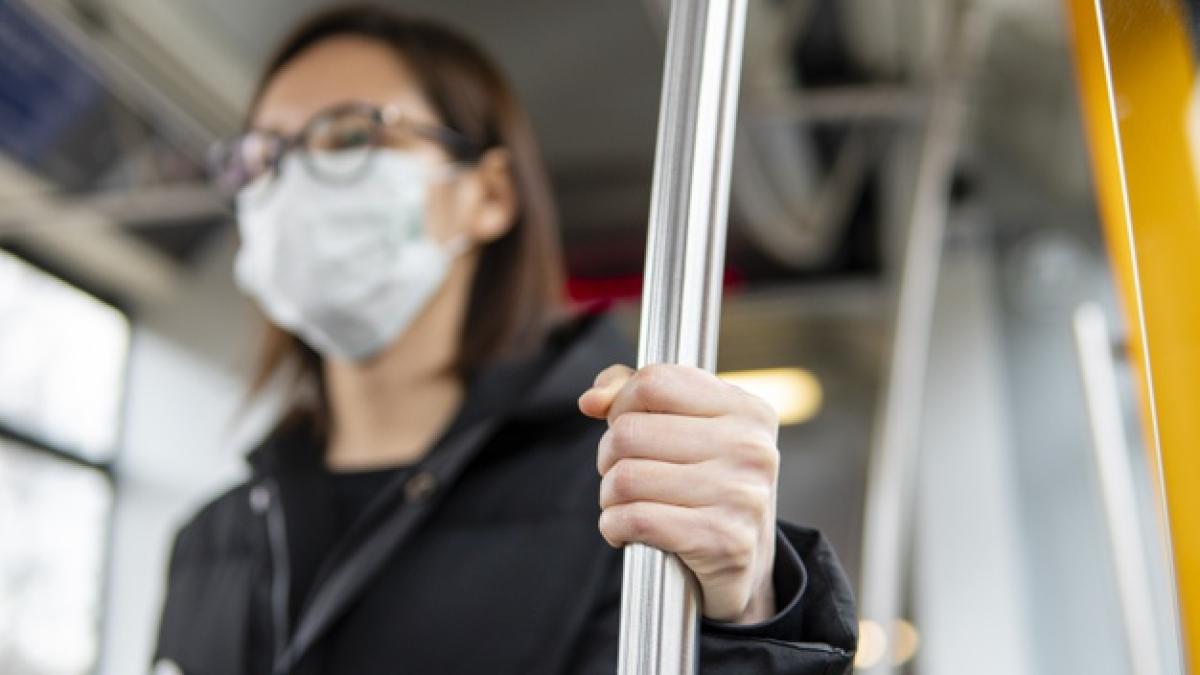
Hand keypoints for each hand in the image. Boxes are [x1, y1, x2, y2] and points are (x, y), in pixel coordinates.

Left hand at [578, 363, 779, 623]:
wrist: (745, 562)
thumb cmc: (707, 485)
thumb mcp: (687, 428)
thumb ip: (636, 396)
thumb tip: (592, 399)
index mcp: (747, 409)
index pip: (654, 382)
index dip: (623, 404)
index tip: (629, 426)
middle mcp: (750, 448)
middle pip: (628, 431)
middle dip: (610, 456)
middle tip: (627, 475)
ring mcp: (741, 495)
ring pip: (625, 477)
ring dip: (610, 496)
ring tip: (628, 504)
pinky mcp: (723, 541)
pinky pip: (635, 520)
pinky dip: (615, 526)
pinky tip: (628, 531)